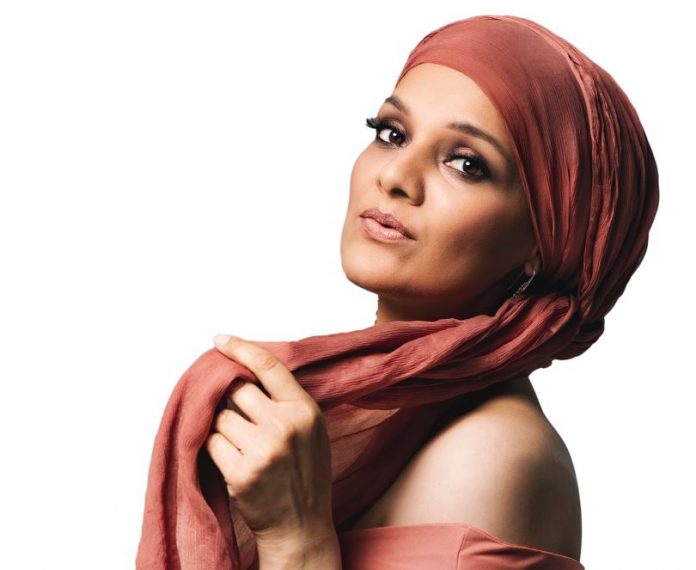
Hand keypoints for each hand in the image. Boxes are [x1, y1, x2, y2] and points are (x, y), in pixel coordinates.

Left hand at [205, 334, 334, 545]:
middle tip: (241, 419)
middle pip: (238, 389)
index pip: (269, 366)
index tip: (220, 340)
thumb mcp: (311, 429)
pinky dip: (216, 449)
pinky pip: (211, 443)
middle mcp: (286, 425)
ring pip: (220, 417)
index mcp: (305, 410)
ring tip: (243, 447)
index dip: (242, 348)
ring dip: (222, 428)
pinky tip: (234, 462)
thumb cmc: (304, 473)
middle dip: (230, 400)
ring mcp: (264, 449)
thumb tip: (245, 370)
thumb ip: (286, 401)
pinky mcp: (241, 472)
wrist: (301, 525)